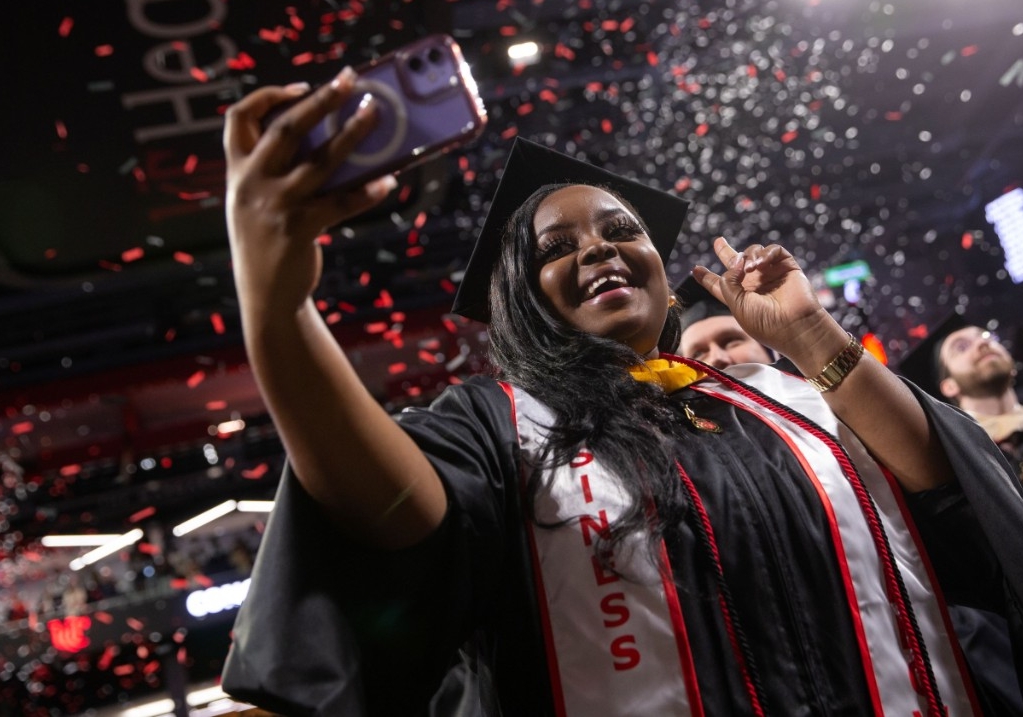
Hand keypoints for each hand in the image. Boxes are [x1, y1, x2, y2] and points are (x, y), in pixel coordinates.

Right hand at [224, 67, 396, 316]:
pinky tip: (387, 181)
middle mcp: (251, 184)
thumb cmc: (269, 243)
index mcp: (237, 172)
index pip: (238, 118)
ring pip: (320, 161)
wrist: (266, 296)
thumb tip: (332, 140)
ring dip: (352, 134)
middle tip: (348, 80)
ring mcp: (275, 206)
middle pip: (285, 129)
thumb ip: (276, 172)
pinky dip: (366, 191)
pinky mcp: (300, 229)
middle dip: (319, 100)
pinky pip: (340, 203)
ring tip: (375, 116)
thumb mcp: (257, 202)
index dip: (268, 96)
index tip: (299, 87)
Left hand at [692, 237, 839, 361]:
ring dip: (748, 256)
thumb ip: (728, 281)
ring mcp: (770, 274)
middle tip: (718, 241)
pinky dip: (765, 253)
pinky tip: (760, 264)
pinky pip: (774, 250)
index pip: (720, 284)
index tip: (695, 269)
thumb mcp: (736, 305)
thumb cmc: (764, 322)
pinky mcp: (787, 266)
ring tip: (749, 268)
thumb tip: (736, 259)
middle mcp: (754, 284)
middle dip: (726, 251)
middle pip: (736, 263)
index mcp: (739, 297)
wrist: (796, 326)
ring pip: (753, 253)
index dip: (706, 276)